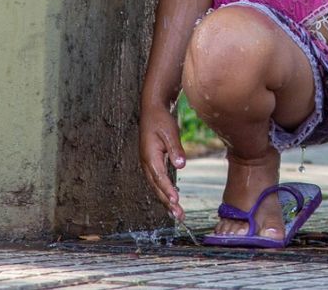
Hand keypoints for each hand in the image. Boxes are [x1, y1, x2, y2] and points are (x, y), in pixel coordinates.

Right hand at [139, 102, 188, 219]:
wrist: (152, 110)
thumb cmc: (161, 120)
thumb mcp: (170, 132)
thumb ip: (175, 149)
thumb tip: (181, 165)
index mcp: (150, 157)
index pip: (160, 178)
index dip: (168, 191)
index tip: (175, 202)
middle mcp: (147, 163)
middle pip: (157, 187)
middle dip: (167, 203)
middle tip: (179, 216)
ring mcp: (148, 164)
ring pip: (156, 187)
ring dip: (166, 200)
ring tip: (177, 213)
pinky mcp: (152, 163)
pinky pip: (157, 181)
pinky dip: (164, 191)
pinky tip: (171, 199)